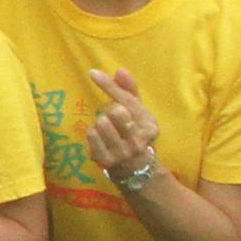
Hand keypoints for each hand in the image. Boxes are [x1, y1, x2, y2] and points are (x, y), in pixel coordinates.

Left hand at [74, 68, 166, 191]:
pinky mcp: (106, 161)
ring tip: (107, 129)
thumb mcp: (139, 112)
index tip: (93, 73)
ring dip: (100, 122)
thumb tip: (120, 71)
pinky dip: (92, 132)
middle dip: (110, 110)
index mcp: (149, 126)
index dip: (109, 86)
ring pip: (101, 122)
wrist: (135, 169)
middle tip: (112, 117)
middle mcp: (138, 141)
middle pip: (115, 111)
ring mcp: (122, 153)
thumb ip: (130, 91)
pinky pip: (91, 135)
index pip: (127, 101)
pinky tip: (100, 138)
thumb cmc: (134, 132)